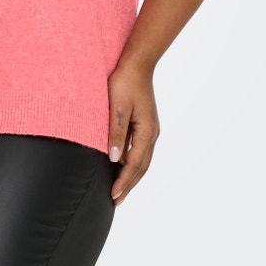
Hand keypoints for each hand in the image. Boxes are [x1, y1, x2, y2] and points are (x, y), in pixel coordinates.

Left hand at [107, 63, 159, 205]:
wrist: (137, 64)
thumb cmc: (125, 82)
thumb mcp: (117, 108)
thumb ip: (116, 133)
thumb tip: (114, 160)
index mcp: (146, 132)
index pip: (134, 165)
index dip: (123, 182)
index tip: (113, 196)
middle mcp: (152, 134)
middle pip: (141, 167)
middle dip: (129, 185)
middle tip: (116, 201)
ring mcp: (150, 129)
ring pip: (142, 160)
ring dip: (132, 176)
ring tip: (120, 190)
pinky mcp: (146, 124)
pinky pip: (140, 150)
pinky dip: (133, 163)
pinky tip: (124, 166)